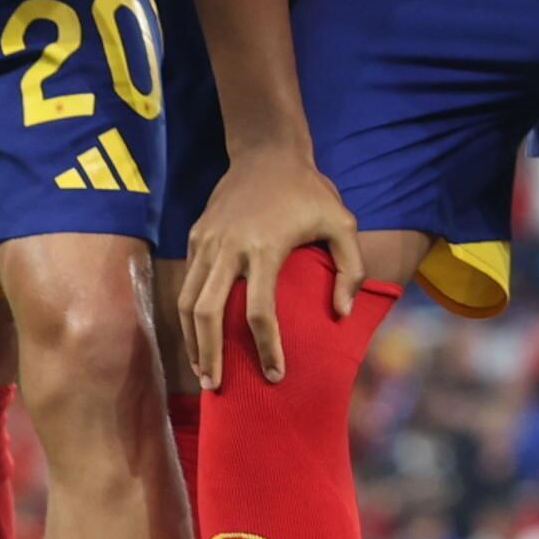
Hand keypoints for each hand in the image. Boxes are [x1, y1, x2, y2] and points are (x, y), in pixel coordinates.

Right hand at [180, 146, 362, 385]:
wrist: (266, 152)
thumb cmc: (309, 191)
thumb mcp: (342, 222)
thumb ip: (350, 269)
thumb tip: (341, 314)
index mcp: (266, 248)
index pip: (260, 311)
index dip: (267, 348)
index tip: (276, 375)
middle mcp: (229, 248)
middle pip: (208, 313)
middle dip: (210, 353)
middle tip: (217, 387)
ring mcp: (207, 243)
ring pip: (188, 301)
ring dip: (191, 340)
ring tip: (203, 371)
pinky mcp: (196, 237)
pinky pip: (187, 284)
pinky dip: (188, 316)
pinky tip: (198, 337)